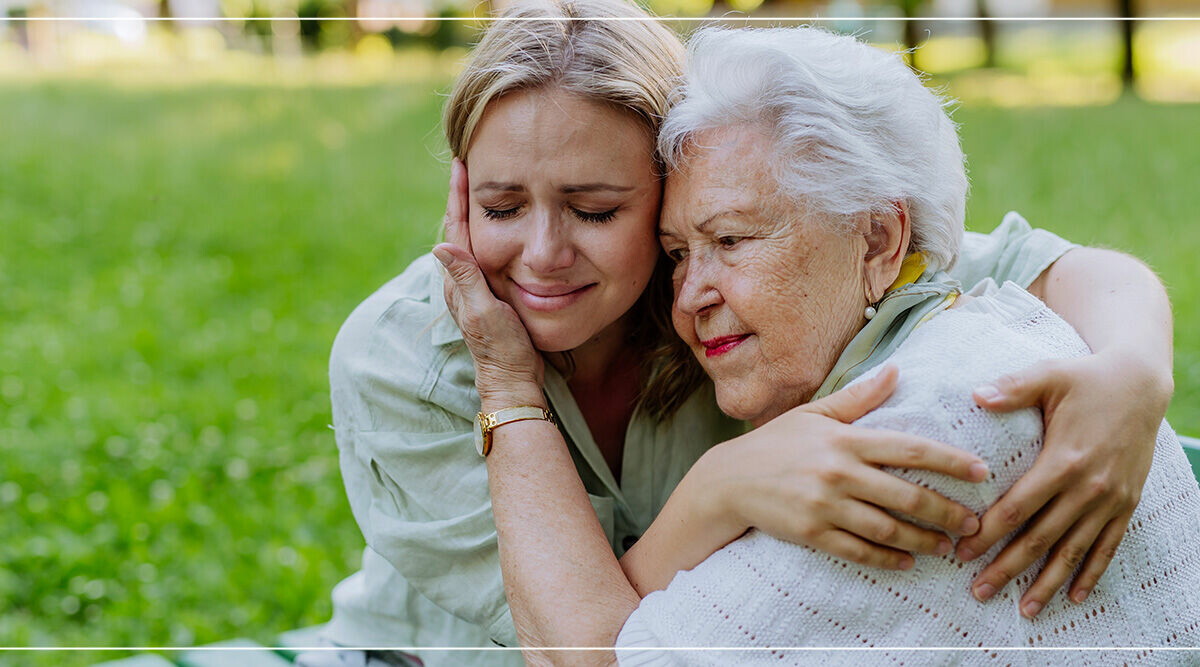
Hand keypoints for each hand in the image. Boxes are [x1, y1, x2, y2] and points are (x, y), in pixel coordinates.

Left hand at [432, 159, 544, 404]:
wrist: (513, 379)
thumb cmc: (502, 349)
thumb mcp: (484, 312)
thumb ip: (465, 280)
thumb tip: (440, 245)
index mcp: (459, 279)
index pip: (456, 227)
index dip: (458, 196)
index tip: (459, 164)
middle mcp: (463, 280)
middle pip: (464, 227)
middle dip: (466, 194)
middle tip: (470, 161)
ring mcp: (477, 287)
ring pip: (477, 238)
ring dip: (480, 209)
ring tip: (486, 181)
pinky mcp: (492, 294)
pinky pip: (491, 252)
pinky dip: (495, 230)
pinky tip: (505, 224)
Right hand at [712, 365, 988, 569]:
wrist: (728, 480)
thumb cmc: (775, 443)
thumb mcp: (814, 413)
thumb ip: (859, 398)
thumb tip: (897, 371)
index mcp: (845, 439)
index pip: (910, 449)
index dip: (950, 461)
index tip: (981, 472)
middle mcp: (838, 473)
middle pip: (907, 496)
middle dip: (947, 512)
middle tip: (974, 523)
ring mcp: (824, 506)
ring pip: (887, 529)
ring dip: (923, 541)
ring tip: (946, 545)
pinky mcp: (811, 533)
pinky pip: (858, 551)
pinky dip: (887, 558)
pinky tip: (907, 561)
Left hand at [957, 349, 1170, 617]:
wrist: (1141, 384)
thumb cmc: (1086, 378)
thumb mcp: (1049, 375)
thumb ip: (1012, 388)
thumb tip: (976, 395)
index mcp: (1064, 460)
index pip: (1018, 508)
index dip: (988, 533)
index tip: (962, 551)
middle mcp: (1089, 487)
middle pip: (1041, 538)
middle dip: (1008, 568)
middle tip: (978, 591)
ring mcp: (1111, 499)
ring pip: (1074, 551)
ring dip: (1048, 582)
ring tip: (1023, 609)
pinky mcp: (1127, 503)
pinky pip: (1107, 546)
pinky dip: (1091, 573)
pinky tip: (1074, 596)